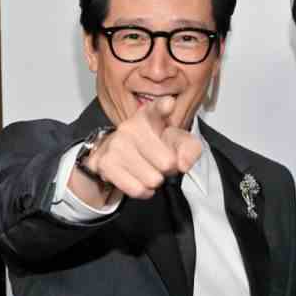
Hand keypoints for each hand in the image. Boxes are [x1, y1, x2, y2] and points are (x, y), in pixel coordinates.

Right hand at [70, 97, 201, 202]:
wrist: (122, 153)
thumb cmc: (155, 145)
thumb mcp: (178, 142)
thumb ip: (190, 149)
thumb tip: (183, 164)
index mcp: (151, 115)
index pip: (158, 108)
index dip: (164, 107)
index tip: (169, 104)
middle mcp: (132, 126)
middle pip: (167, 163)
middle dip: (168, 168)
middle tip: (161, 162)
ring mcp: (116, 144)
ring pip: (152, 179)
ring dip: (155, 180)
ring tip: (148, 169)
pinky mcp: (105, 163)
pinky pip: (137, 189)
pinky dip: (143, 190)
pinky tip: (140, 179)